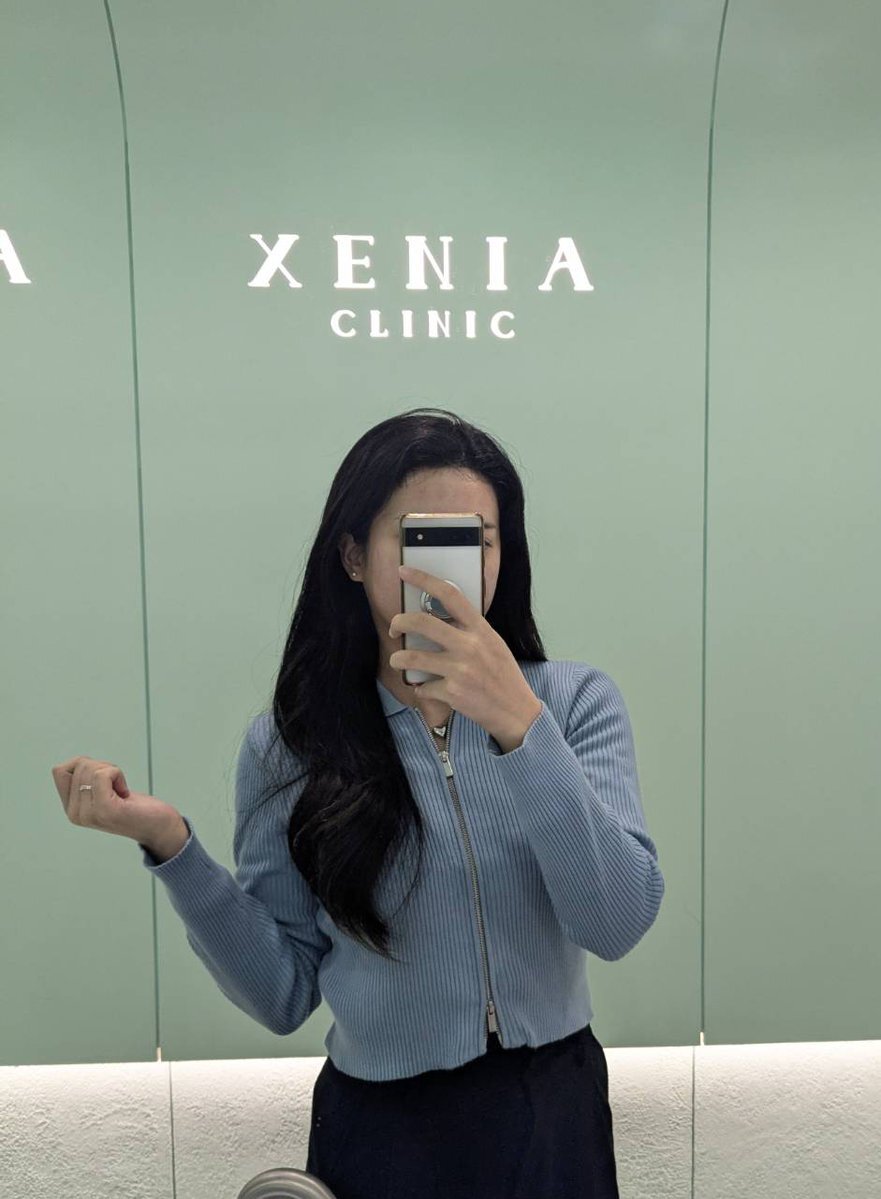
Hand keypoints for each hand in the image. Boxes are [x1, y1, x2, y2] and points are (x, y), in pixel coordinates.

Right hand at [51, 755, 179, 844]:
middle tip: (117, 787)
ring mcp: (88, 814)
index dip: (86, 765)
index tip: (104, 780)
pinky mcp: (105, 810)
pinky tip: (125, 792)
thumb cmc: (135, 806)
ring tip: (121, 791)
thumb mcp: (103, 791)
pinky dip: (117, 774)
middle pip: (78, 765)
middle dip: (102, 766)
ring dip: (112, 771)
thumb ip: (86, 780)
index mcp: (71, 809)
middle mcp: (75, 814)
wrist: (159, 827)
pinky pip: (102, 774)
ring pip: (90, 768)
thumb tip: (78, 762)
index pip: (60, 770)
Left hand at [388, 564, 541, 742]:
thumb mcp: (493, 644)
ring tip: (398, 661)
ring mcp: (460, 670)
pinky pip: (422, 687)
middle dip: (399, 622)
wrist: (516, 710)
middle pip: (422, 622)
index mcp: (480, 629)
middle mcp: (469, 646)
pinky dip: (421, 689)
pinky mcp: (452, 693)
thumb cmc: (503, 675)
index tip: (404, 571)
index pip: (450, 595)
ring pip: (412, 657)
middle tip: (394, 627)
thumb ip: (470, 630)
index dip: (423, 579)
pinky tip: (428, 690)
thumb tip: (440, 618)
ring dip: (398, 659)